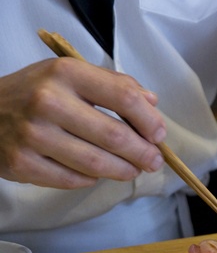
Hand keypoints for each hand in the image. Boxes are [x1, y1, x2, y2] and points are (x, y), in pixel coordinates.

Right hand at [0, 58, 165, 187]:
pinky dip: (91, 179)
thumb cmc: (34, 92)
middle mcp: (48, 101)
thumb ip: (113, 84)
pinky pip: (72, 180)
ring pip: (97, 163)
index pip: (124, 97)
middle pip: (115, 135)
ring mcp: (33, 135)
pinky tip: (97, 174)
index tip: (159, 134)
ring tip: (133, 170)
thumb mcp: (70, 74)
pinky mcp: (22, 163)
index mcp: (66, 73)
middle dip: (143, 153)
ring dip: (123, 170)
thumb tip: (152, 101)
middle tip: (154, 161)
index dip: (150, 120)